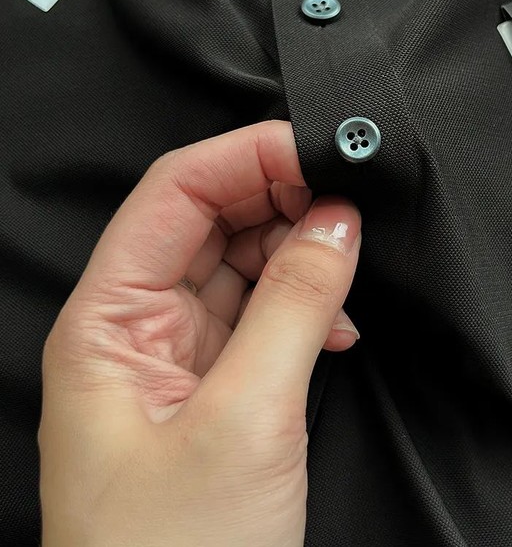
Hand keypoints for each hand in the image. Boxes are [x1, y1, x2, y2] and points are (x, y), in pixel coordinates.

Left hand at [39, 121, 361, 546]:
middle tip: (346, 200)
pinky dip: (305, 304)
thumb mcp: (247, 418)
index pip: (175, 194)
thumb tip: (337, 222)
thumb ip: (296, 306)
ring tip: (347, 261)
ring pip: (242, 264)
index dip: (246, 158)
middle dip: (280, 200)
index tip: (315, 150)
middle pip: (210, 220)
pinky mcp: (217, 386)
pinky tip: (336, 322)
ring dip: (300, 253)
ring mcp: (180, 357)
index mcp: (108, 321)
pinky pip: (263, 313)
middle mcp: (137, 328)